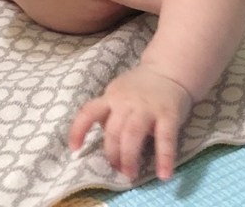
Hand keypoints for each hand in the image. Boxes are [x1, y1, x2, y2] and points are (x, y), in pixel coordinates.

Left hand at [68, 65, 193, 180]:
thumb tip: (105, 143)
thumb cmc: (140, 88)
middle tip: (116, 170)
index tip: (74, 149)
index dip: (78, 130)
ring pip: (132, 134)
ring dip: (129, 157)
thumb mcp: (118, 94)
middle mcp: (126, 102)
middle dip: (112, 153)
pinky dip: (164, 158)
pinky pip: (165, 139)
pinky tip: (164, 174)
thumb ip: (109, 114)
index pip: (89, 112)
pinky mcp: (169, 115)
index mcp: (111, 98)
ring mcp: (147, 108)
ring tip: (129, 174)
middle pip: (113, 130)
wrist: (169, 71)